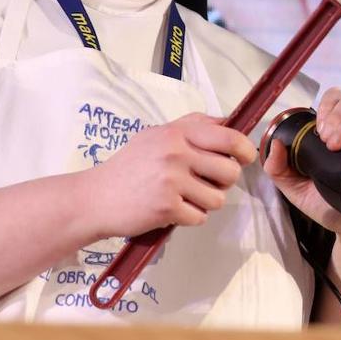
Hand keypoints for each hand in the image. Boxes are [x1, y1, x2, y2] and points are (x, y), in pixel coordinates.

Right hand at [84, 113, 255, 236]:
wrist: (94, 198)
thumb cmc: (129, 167)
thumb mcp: (158, 134)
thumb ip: (193, 125)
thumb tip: (229, 121)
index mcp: (177, 132)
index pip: (229, 137)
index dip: (245, 150)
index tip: (245, 157)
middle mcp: (176, 153)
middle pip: (230, 171)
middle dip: (224, 181)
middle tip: (208, 183)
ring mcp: (171, 180)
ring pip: (218, 198)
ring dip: (206, 202)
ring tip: (185, 198)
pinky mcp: (167, 207)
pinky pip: (200, 217)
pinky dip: (190, 218)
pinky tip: (173, 210)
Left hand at [262, 87, 340, 244]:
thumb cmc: (328, 206)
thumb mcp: (294, 188)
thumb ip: (277, 168)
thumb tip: (276, 144)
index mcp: (334, 133)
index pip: (335, 100)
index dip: (327, 105)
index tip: (318, 126)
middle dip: (335, 115)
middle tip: (325, 139)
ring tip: (335, 146)